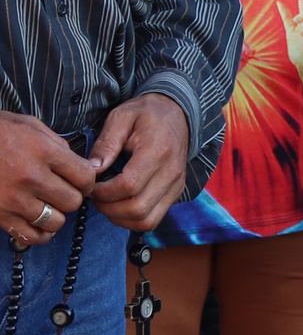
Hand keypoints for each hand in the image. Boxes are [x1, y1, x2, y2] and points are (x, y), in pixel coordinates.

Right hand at [0, 110, 95, 246]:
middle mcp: (31, 177)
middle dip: (72, 197)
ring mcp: (14, 198)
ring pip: (56, 221)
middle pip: (73, 201)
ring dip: (56, 215)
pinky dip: (39, 233)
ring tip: (48, 206)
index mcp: (43, 152)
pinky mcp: (0, 215)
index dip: (87, 181)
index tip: (81, 182)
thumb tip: (76, 164)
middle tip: (61, 192)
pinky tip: (38, 222)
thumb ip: (57, 144)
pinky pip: (31, 236)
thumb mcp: (30, 126)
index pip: (86, 177)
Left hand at [86, 93, 189, 231]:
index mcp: (157, 151)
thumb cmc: (147, 113)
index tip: (90, 185)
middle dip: (108, 209)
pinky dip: (132, 220)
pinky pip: (153, 219)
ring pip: (146, 220)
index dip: (103, 192)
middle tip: (94, 197)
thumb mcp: (121, 117)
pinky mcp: (176, 193)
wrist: (179, 113)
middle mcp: (171, 172)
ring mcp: (176, 185)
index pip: (128, 186)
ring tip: (106, 203)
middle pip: (137, 208)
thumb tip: (92, 170)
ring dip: (120, 218)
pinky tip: (120, 205)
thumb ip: (106, 143)